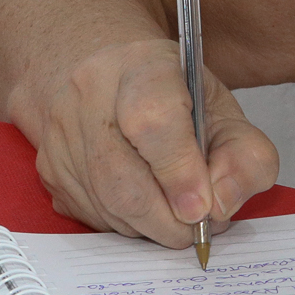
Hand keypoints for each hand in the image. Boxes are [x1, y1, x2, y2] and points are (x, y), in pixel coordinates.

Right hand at [22, 38, 278, 247]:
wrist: (110, 74)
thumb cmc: (173, 94)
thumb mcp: (225, 112)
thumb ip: (245, 157)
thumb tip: (220, 207)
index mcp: (143, 66)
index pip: (154, 122)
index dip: (180, 173)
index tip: (203, 209)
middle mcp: (89, 94)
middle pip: (123, 181)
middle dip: (170, 221)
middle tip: (200, 227)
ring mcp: (61, 134)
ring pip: (108, 209)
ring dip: (151, 228)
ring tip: (176, 211)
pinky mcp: (49, 170)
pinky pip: (92, 219)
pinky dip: (127, 226)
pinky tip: (145, 205)